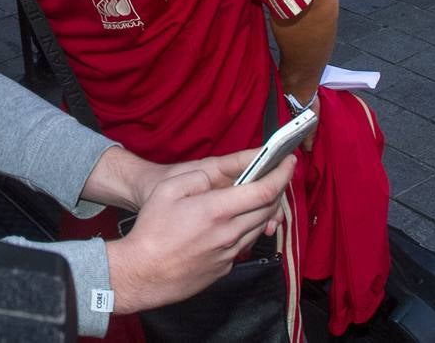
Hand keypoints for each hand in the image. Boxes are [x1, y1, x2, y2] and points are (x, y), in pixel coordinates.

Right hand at [107, 150, 294, 313]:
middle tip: (275, 176)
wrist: (145, 272)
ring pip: (259, 227)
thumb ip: (196, 179)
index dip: (281, 174)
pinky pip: (245, 243)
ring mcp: (230, 253)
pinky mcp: (226, 266)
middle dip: (277, 189)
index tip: (289, 163)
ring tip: (257, 196)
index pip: (263, 191)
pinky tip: (235, 221)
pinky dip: (248, 227)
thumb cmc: (151, 230)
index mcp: (216, 211)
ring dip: (265, 209)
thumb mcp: (166, 190)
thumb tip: (216, 179)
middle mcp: (229, 233)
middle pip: (268, 209)